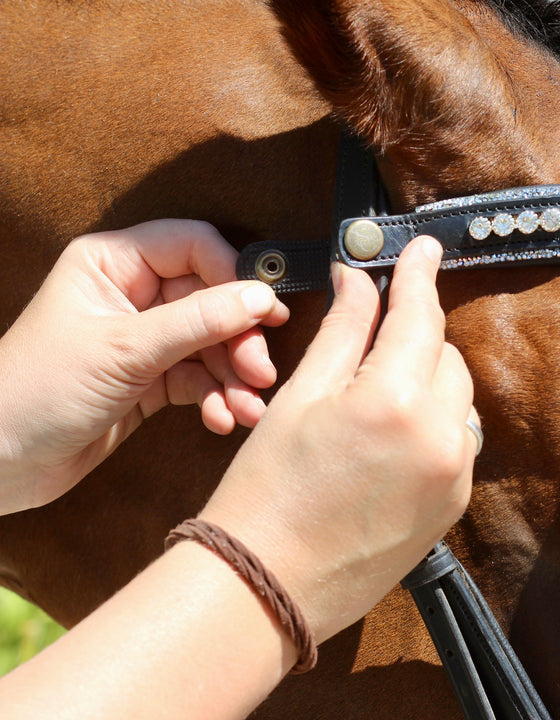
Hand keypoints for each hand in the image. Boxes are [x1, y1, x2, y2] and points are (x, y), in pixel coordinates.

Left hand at [0, 220, 288, 513]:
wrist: (0, 461)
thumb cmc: (37, 389)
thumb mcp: (125, 350)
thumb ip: (198, 321)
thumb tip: (261, 296)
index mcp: (113, 264)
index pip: (193, 247)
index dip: (233, 276)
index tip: (266, 312)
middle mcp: (131, 295)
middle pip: (211, 299)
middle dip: (239, 339)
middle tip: (259, 371)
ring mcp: (143, 339)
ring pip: (212, 344)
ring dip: (234, 376)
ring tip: (247, 406)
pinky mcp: (151, 380)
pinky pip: (200, 379)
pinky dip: (217, 398)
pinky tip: (222, 418)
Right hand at [200, 236, 476, 644]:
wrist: (267, 587)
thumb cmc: (267, 493)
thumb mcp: (299, 398)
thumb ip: (344, 331)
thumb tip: (361, 279)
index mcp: (394, 400)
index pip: (421, 315)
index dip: (420, 275)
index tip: (425, 248)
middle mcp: (439, 436)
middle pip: (445, 355)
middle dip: (415, 336)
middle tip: (375, 334)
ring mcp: (454, 474)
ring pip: (458, 398)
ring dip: (428, 380)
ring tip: (376, 393)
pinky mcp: (455, 504)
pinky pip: (458, 440)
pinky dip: (435, 423)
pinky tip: (392, 435)